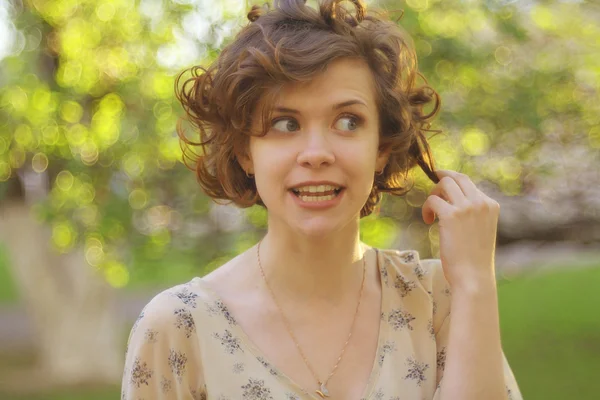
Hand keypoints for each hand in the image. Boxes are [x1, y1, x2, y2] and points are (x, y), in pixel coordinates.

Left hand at [422, 170, 499, 291]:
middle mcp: (481, 202)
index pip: (469, 183)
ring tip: (431, 212)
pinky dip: (426, 208)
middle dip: (441, 180)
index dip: (452, 182)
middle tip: (431, 189)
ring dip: (433, 195)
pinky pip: (432, 200)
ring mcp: (467, 207)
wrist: (473, 277)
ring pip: (444, 184)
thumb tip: (450, 200)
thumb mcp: (479, 230)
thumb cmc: (474, 258)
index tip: (441, 187)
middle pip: (457, 177)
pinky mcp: (451, 215)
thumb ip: (471, 213)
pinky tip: (427, 221)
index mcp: (491, 205)